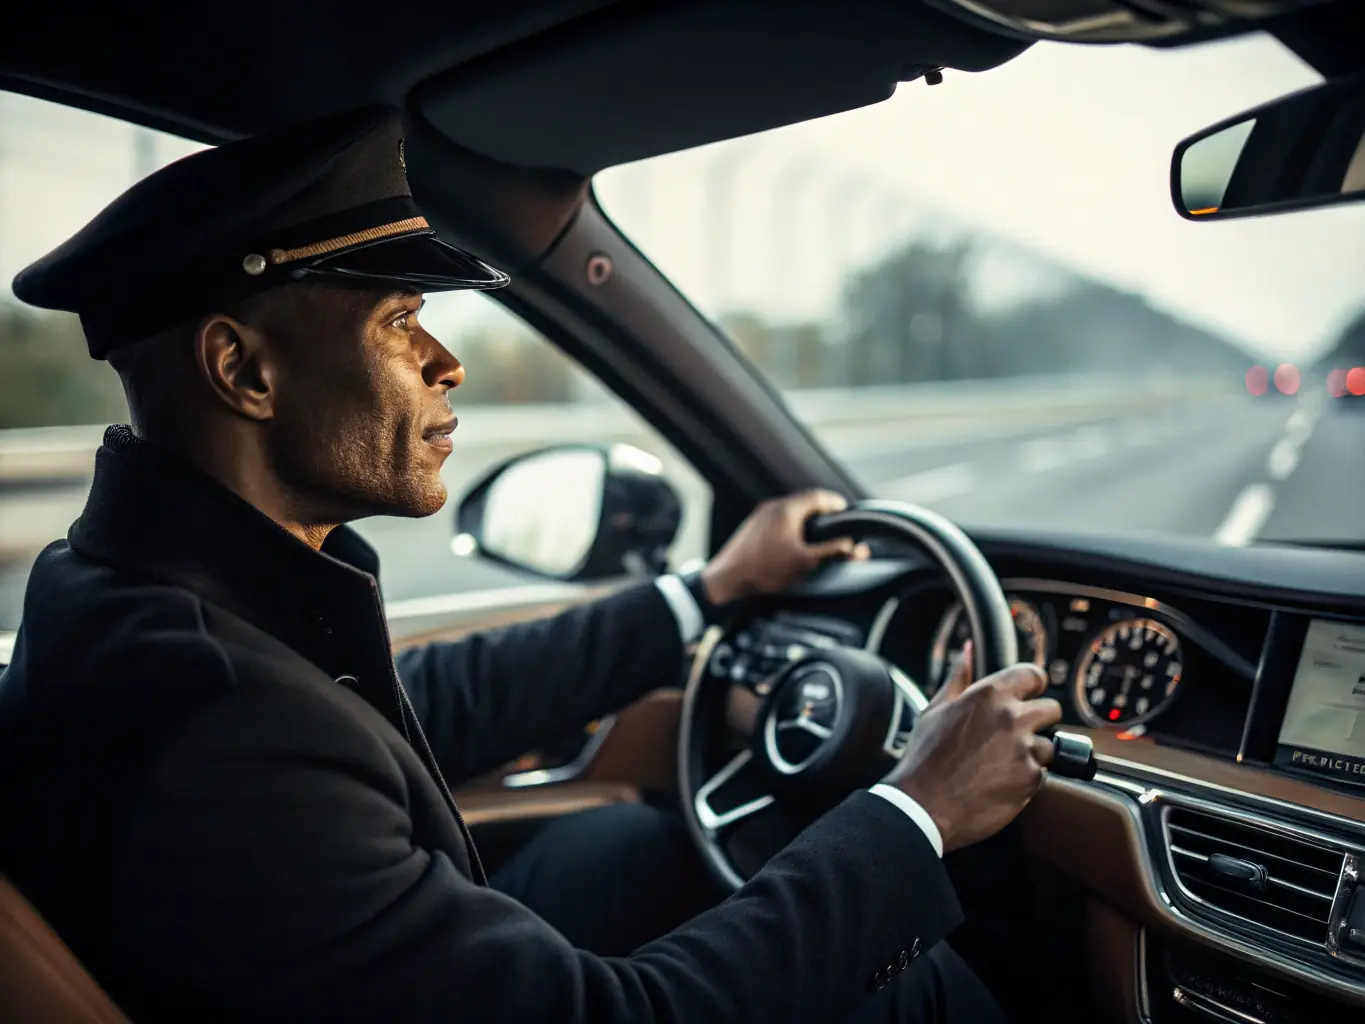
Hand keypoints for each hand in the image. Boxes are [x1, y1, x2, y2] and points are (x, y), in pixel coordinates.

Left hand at [699, 490, 870, 605]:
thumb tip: (853, 547)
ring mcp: (760, 515)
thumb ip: (832, 552)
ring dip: (806, 517)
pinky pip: (779, 518)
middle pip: (805, 501)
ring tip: (818, 531)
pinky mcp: (753, 526)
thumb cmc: (763, 570)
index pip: (819, 497)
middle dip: (822, 510)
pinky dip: (792, 523)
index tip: (846, 511)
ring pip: (791, 509)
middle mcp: (772, 506)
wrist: (727, 579)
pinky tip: (795, 540)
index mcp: (787, 509)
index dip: (836, 503)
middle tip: (836, 520)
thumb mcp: (805, 562)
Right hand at [885, 641, 1061, 851]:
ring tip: (1002, 763)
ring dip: (1034, 752)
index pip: (1034, 675)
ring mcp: (1024, 749)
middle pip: (1052, 709)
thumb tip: (968, 650)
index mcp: (989, 695)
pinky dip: (1027, 778)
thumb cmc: (925, 758)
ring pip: (1050, 744)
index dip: (1032, 685)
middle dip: (1038, 721)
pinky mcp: (1031, 779)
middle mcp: (1011, 718)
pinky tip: (1000, 782)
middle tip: (1013, 736)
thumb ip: (958, 676)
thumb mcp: (935, 710)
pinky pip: (1043, 773)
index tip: (1028, 696)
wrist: (922, 806)